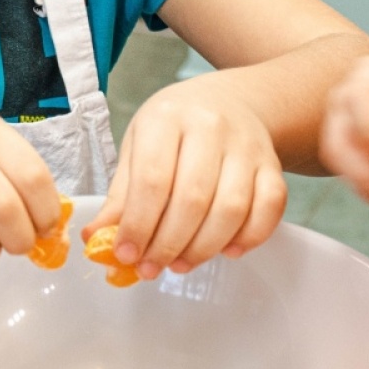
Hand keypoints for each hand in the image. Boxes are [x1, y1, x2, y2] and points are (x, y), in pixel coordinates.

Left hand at [89, 77, 286, 278]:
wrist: (227, 101)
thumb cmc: (174, 128)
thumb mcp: (137, 147)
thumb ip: (121, 195)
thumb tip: (96, 239)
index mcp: (166, 118)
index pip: (152, 179)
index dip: (138, 224)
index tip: (126, 255)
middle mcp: (210, 127)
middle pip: (193, 199)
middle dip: (168, 244)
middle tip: (151, 268)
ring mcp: (247, 145)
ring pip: (232, 208)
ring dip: (204, 248)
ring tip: (181, 264)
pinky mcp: (273, 164)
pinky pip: (270, 207)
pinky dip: (250, 237)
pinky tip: (227, 251)